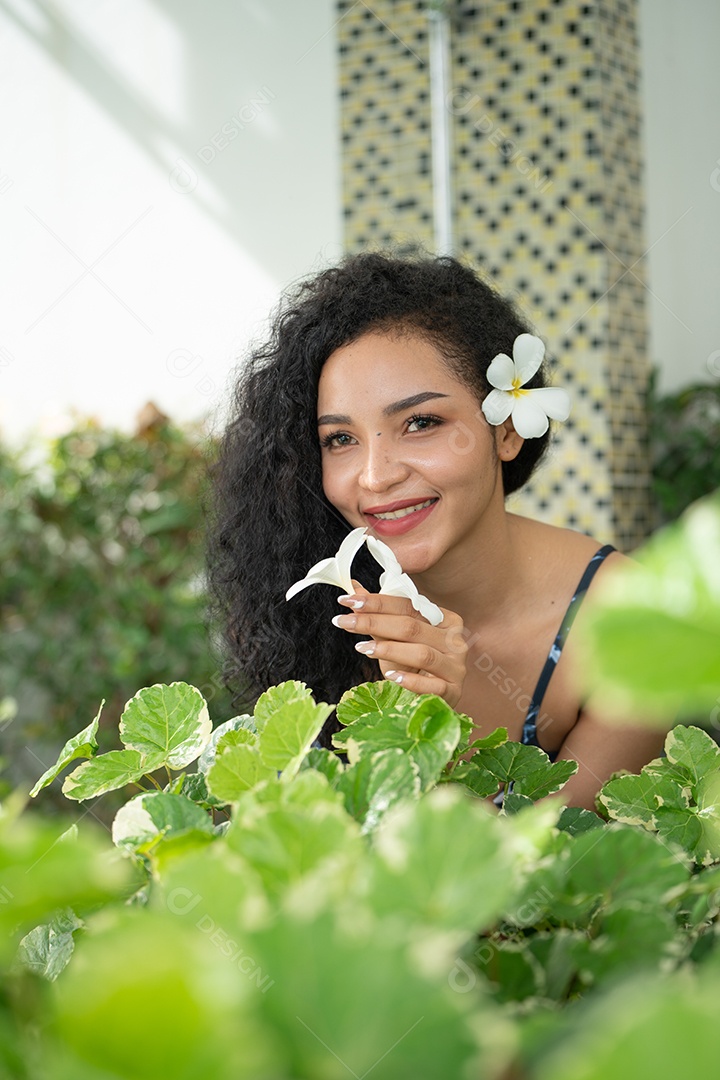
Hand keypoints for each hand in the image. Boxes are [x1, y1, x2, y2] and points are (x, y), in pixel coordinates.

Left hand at [333, 582, 467, 708]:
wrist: (428, 699)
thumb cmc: (411, 667)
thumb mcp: (393, 640)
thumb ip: (378, 616)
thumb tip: (353, 589)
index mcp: (445, 620)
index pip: (408, 606)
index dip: (377, 602)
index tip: (348, 599)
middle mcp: (454, 641)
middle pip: (412, 627)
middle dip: (374, 623)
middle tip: (344, 621)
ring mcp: (456, 667)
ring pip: (422, 654)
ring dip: (389, 650)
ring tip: (362, 648)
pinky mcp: (454, 692)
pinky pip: (433, 686)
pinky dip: (411, 681)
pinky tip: (391, 677)